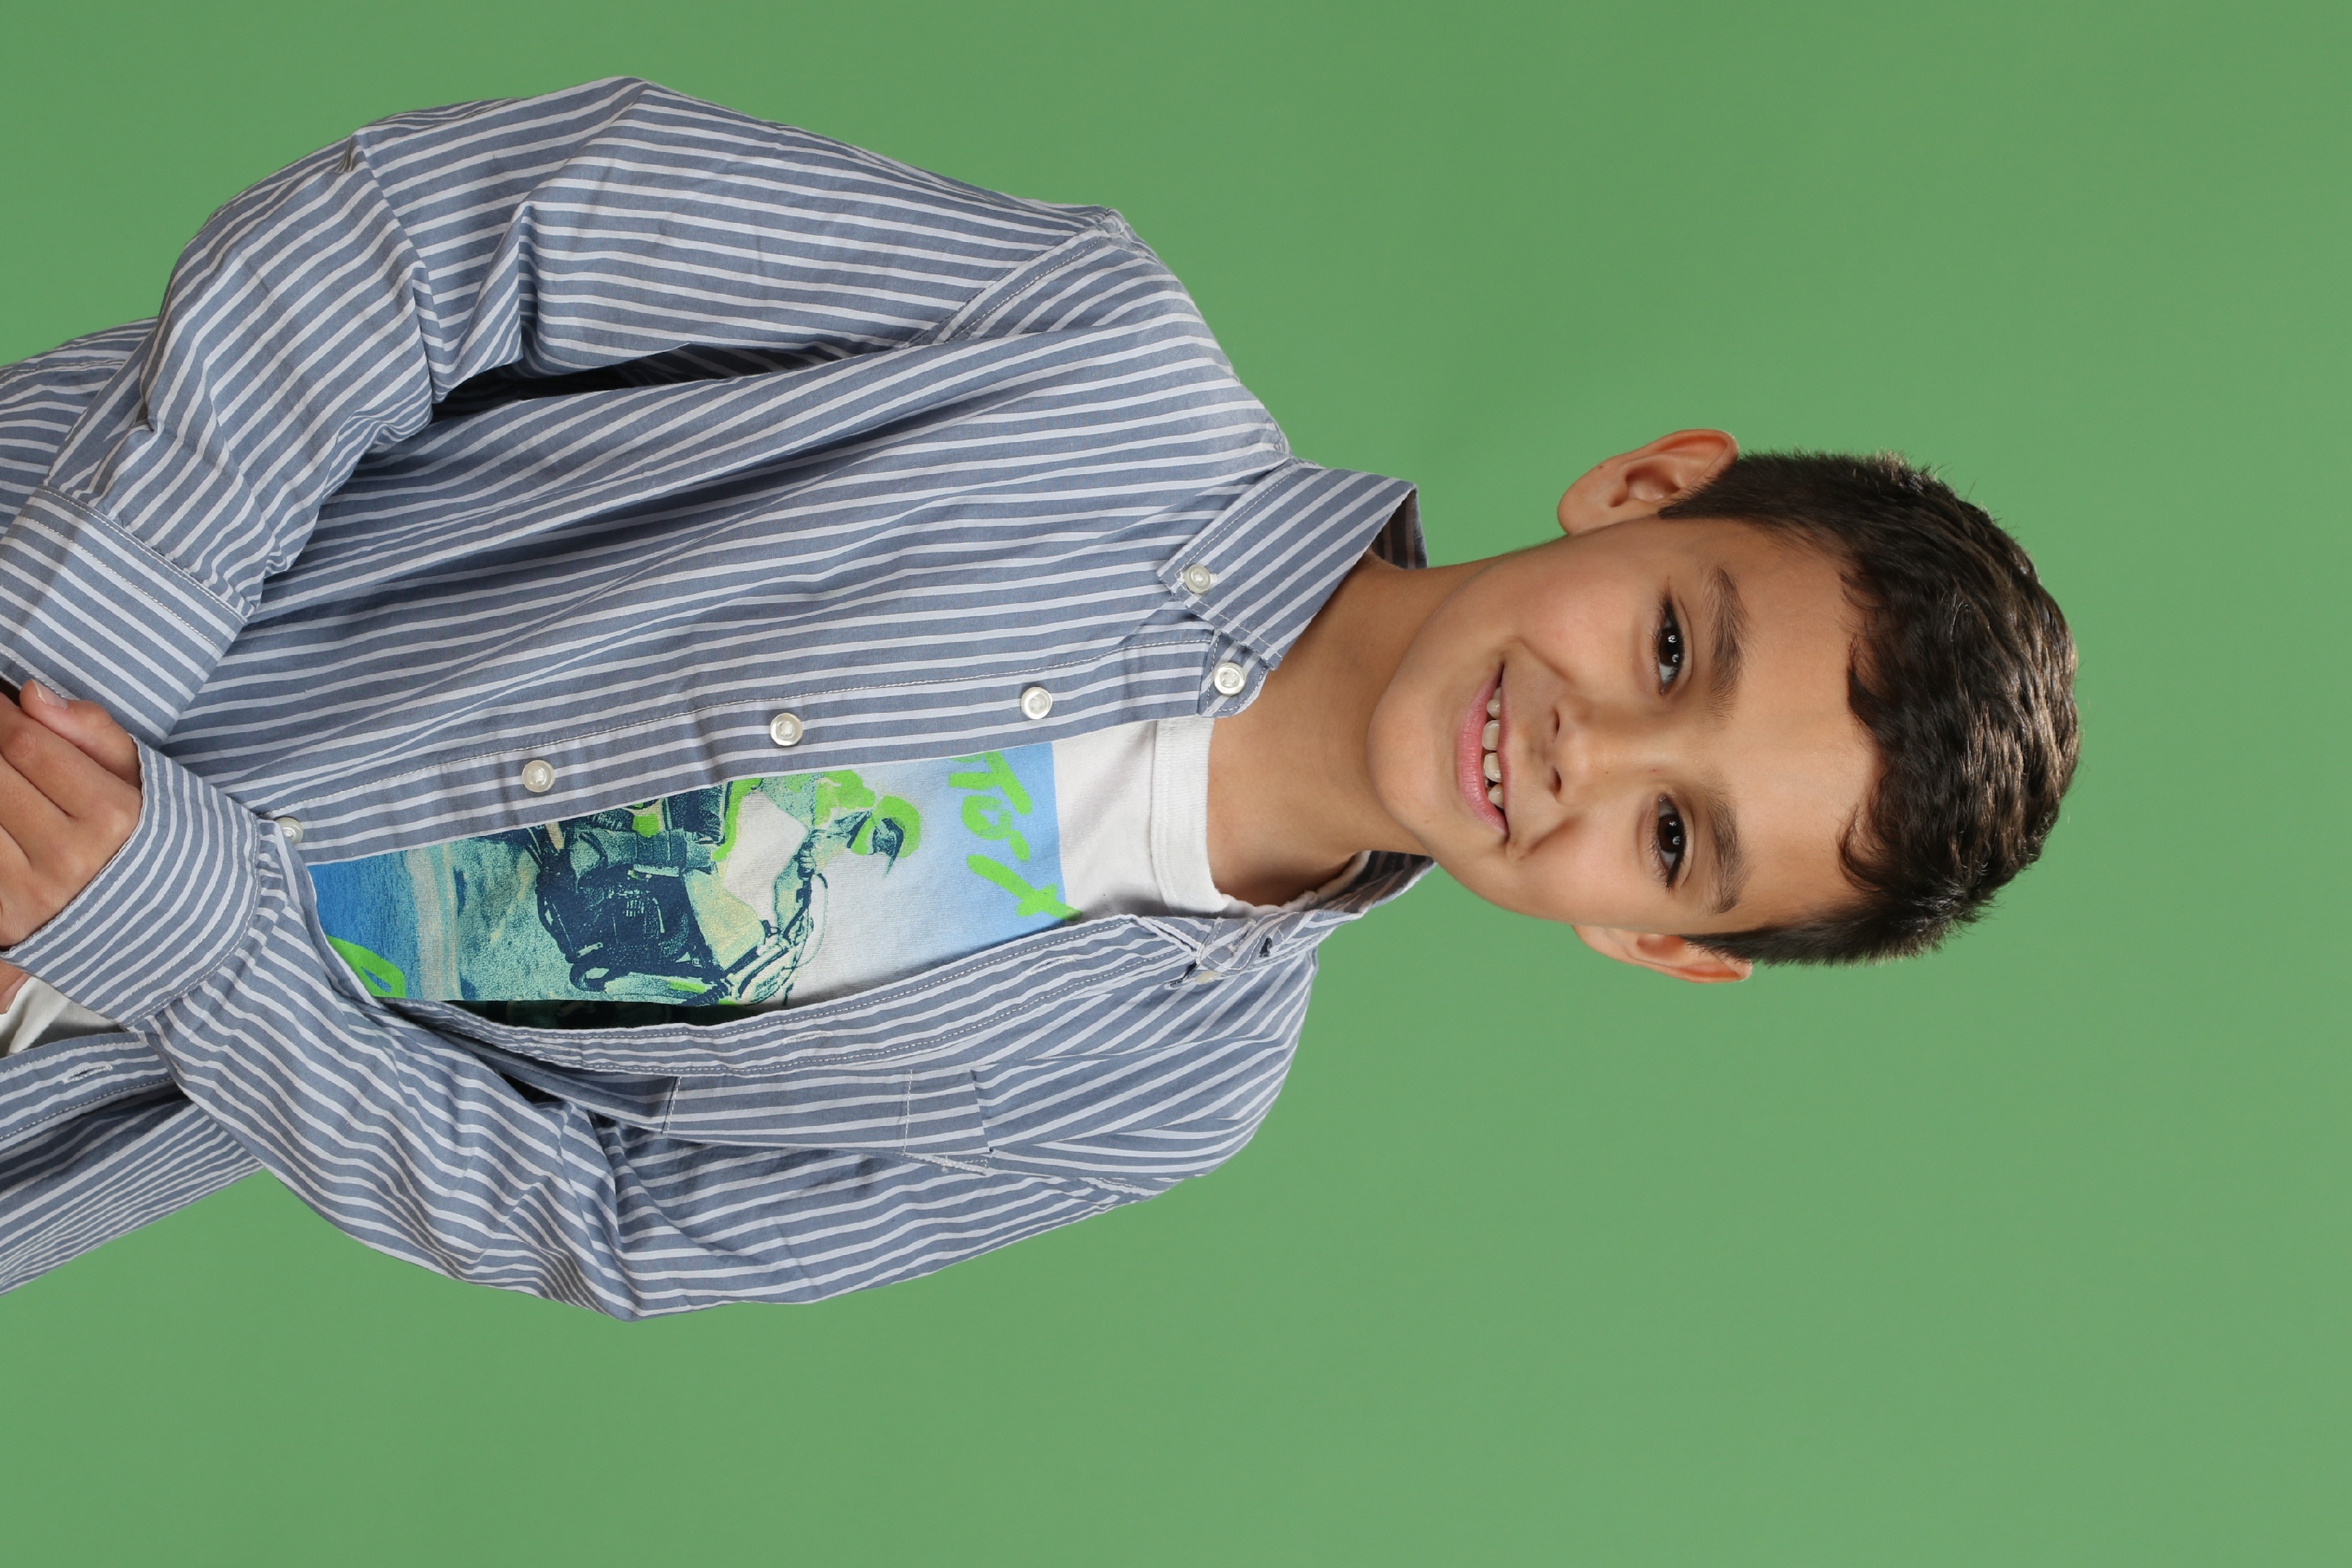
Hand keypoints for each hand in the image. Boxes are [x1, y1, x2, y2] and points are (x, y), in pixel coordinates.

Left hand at [0, 682, 142, 985]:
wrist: (183, 930)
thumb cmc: (160, 844)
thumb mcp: (146, 782)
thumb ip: (93, 734)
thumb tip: (31, 695)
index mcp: (115, 817)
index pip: (31, 746)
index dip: (2, 715)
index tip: (0, 699)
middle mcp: (72, 856)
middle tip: (4, 732)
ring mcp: (35, 891)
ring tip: (12, 779)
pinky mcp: (10, 916)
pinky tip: (11, 814)